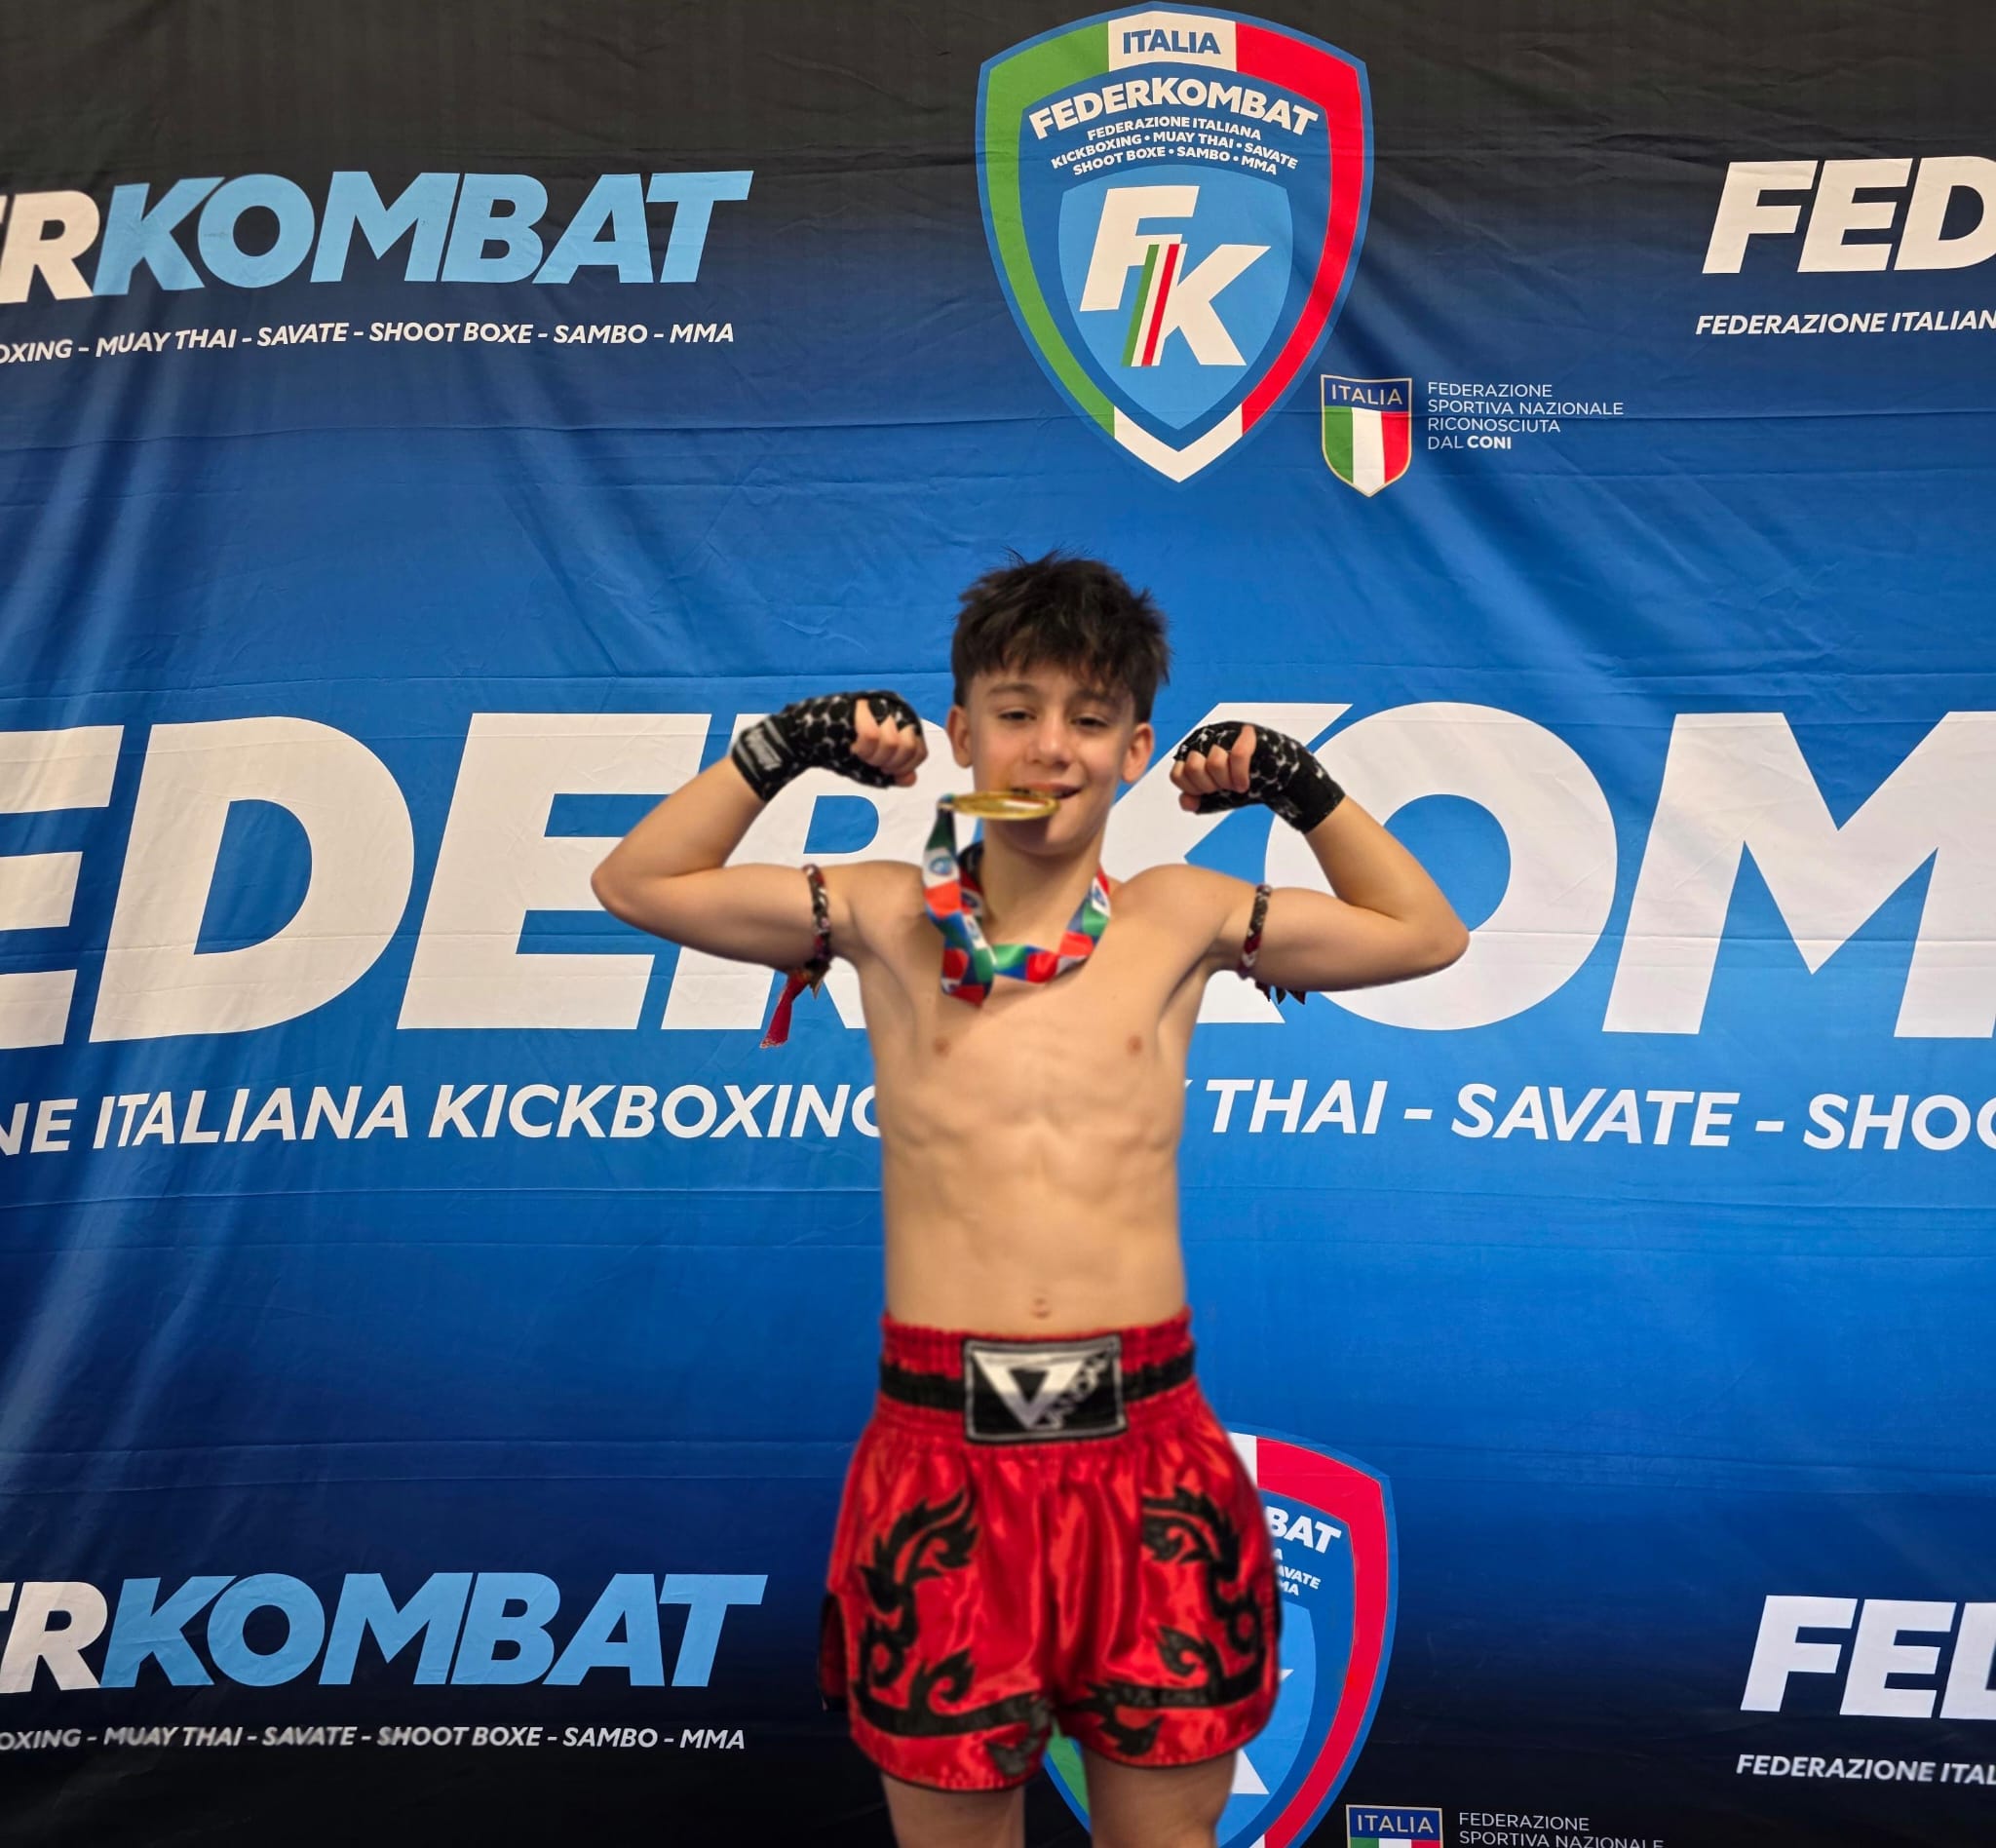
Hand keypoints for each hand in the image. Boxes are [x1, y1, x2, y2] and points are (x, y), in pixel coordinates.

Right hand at [849, 694, 927, 787]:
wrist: (811, 738)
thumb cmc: (845, 752)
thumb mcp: (875, 769)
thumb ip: (895, 774)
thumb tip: (911, 778)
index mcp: (904, 728)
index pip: (920, 752)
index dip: (903, 767)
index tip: (884, 770)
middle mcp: (897, 713)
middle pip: (909, 748)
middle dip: (889, 763)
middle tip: (871, 761)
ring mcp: (881, 706)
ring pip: (893, 742)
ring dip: (873, 757)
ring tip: (859, 752)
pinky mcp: (862, 704)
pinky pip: (871, 735)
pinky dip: (862, 749)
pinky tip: (853, 746)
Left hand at [1170, 720, 1344, 831]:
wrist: (1276, 780)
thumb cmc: (1244, 783)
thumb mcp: (1215, 798)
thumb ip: (1196, 800)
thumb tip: (1187, 801)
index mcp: (1194, 753)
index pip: (1178, 774)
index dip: (1194, 790)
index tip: (1209, 793)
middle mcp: (1206, 739)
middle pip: (1193, 767)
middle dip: (1211, 785)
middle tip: (1225, 787)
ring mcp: (1227, 733)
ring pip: (1214, 761)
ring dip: (1228, 781)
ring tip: (1237, 783)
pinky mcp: (1248, 733)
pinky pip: (1238, 755)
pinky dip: (1241, 775)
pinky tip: (1245, 782)